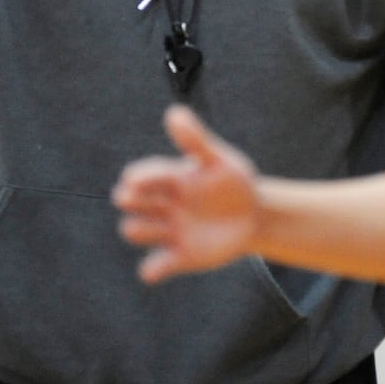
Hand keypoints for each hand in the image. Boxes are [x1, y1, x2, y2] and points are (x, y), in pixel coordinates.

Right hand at [114, 105, 260, 283]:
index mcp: (170, 178)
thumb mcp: (219, 160)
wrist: (254, 215)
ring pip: (138, 230)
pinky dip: (152, 269)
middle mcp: (162, 204)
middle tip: (130, 197)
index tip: (132, 179)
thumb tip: (174, 113)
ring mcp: (169, 231)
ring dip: (138, 229)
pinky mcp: (179, 256)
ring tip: (144, 227)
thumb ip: (197, 140)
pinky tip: (152, 270)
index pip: (145, 176)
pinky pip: (157, 265)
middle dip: (130, 200)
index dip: (138, 177)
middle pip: (134, 202)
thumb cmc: (233, 182)